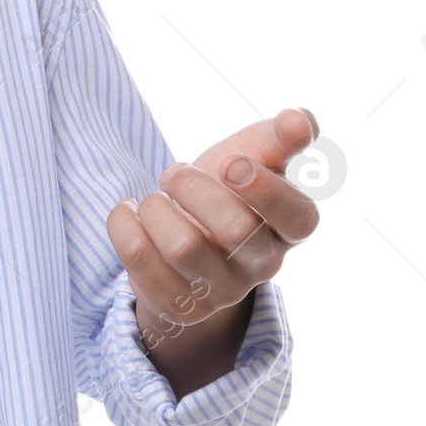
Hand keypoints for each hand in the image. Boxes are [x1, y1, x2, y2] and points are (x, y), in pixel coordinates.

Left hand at [106, 107, 321, 364]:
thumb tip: (301, 119)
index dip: (266, 189)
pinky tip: (129, 214)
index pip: (298, 217)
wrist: (181, 231)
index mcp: (289, 227)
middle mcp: (264, 265)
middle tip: (174, 173)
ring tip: (154, 200)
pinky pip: (141, 262)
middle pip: (235, 231)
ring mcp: (222, 291)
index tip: (231, 163)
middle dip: (193, 187)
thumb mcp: (250, 155)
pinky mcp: (180, 307)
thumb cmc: (223, 187)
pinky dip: (124, 227)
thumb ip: (278, 137)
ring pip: (183, 248)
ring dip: (156, 208)